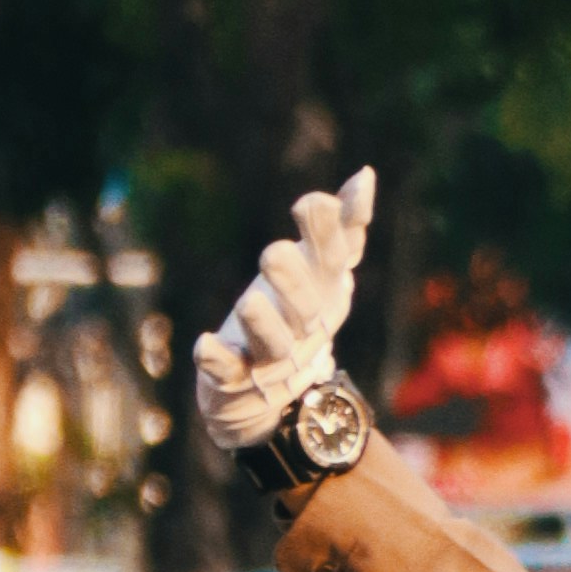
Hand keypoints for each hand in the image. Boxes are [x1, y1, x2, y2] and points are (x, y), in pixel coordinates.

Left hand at [195, 164, 374, 453]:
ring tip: (250, 302)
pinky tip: (204, 343)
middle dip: (293, 281)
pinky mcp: (237, 380)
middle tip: (273, 254)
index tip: (310, 202)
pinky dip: (217, 360)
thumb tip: (366, 175)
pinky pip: (228, 371)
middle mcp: (305, 328)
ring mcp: (272, 359)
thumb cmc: (295, 316)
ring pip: (273, 344)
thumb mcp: (321, 272)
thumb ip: (341, 227)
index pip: (335, 261)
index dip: (326, 233)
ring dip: (263, 324)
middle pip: (306, 306)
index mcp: (326, 294)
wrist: (265, 396)